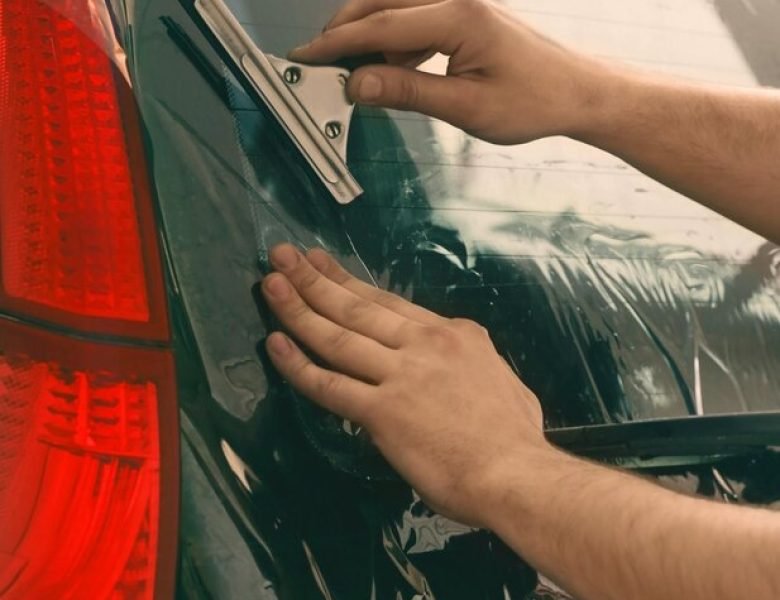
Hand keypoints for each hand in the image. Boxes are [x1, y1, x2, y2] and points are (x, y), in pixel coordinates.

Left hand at [262, 243, 553, 526]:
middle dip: (315, 279)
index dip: (348, 280)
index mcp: (452, 334)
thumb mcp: (499, 375)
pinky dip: (299, 365)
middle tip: (282, 256)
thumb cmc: (515, 435)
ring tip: (271, 283)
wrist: (518, 475)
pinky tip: (276, 345)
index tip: (321, 264)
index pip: (388, 301)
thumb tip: (459, 358)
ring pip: (338, 336)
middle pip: (357, 306)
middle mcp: (423, 344)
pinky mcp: (383, 412)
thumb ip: (471, 359)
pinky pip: (330, 385)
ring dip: (299, 308)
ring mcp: (401, 375)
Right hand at [289, 0, 613, 143]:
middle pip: (379, 4)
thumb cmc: (533, 101)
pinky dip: (392, 43)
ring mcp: (459, 3)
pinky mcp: (463, 15)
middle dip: (344, 33)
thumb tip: (359, 85)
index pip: (379, 24)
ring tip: (354, 77)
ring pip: (392, 10)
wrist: (575, 92)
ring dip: (367, 38)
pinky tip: (390, 71)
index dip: (336, 43)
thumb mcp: (466, 107)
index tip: (305, 58)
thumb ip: (408, 91)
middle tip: (319, 68)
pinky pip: (413, 20)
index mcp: (457, 16)